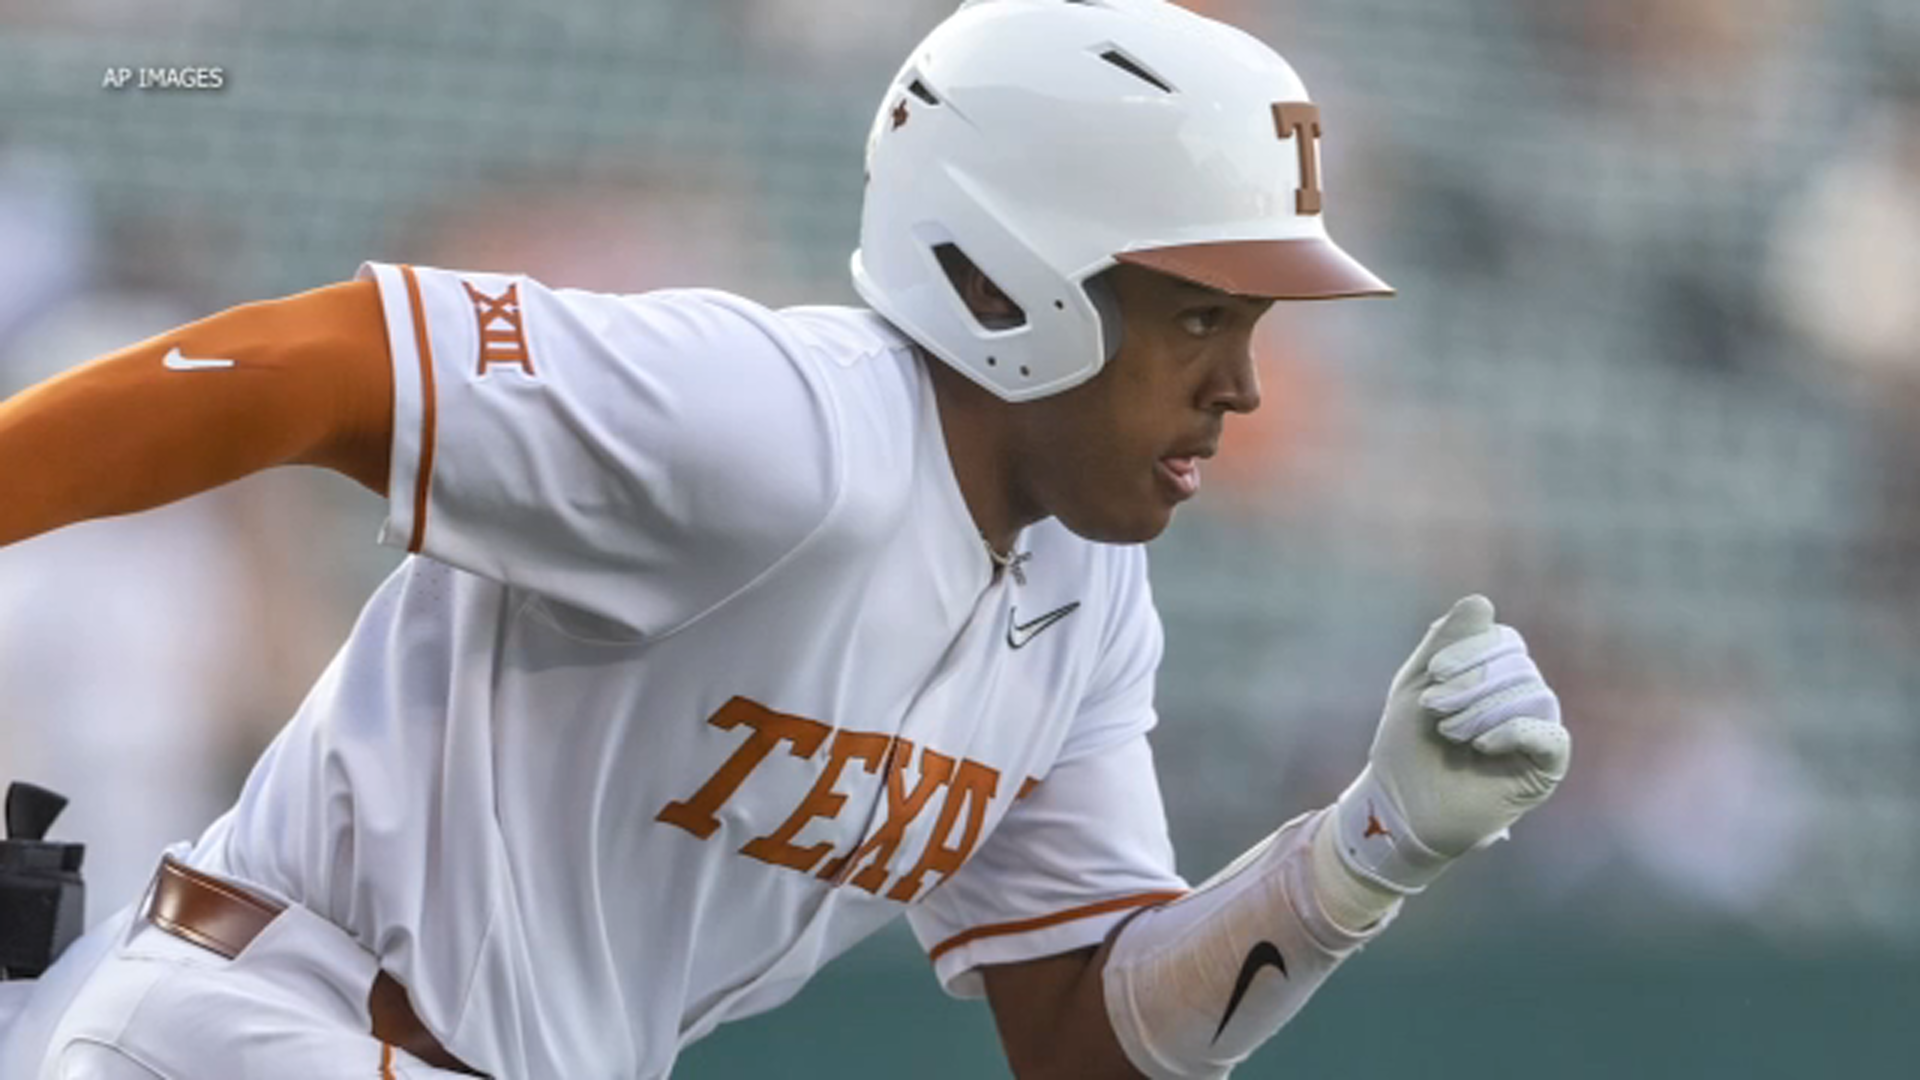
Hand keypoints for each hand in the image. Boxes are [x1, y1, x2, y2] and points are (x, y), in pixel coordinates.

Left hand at [1331, 595, 1570, 892]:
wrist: (1399, 806)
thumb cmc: (1406, 746)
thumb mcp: (1417, 682)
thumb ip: (1445, 639)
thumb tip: (1481, 600)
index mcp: (1494, 677)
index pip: (1504, 639)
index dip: (1470, 651)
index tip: (1432, 676)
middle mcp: (1521, 700)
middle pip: (1519, 666)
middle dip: (1472, 682)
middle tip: (1434, 711)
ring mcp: (1535, 734)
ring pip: (1534, 696)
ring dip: (1483, 709)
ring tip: (1450, 733)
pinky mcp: (1543, 770)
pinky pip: (1551, 737)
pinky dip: (1516, 731)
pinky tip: (1482, 744)